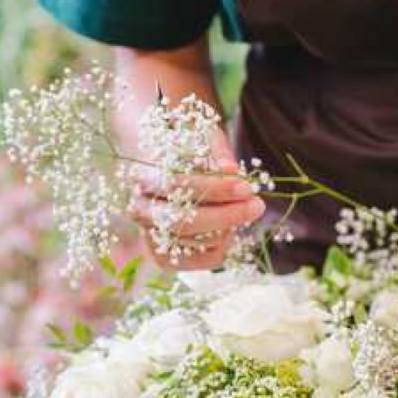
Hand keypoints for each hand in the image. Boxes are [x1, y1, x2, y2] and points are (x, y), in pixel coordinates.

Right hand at [128, 131, 264, 269]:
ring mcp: (149, 236)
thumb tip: (231, 169)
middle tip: (257, 205)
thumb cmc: (185, 151)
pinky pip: (199, 260)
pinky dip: (221, 247)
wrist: (159, 171)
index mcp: (142, 178)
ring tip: (242, 210)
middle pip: (184, 221)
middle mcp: (140, 210)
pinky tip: (230, 229)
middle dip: (227, 215)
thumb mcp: (200, 138)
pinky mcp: (163, 256)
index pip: (178, 186)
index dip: (215, 188)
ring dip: (227, 229)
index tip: (246, 186)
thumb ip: (216, 150)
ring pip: (194, 242)